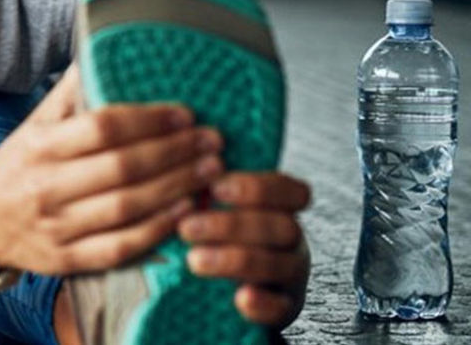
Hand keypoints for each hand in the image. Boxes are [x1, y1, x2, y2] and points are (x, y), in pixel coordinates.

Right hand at [0, 66, 225, 275]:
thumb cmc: (19, 164)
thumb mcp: (36, 123)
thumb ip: (71, 91)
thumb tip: (105, 46)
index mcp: (40, 145)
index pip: (102, 127)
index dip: (149, 119)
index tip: (186, 113)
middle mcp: (46, 186)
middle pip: (122, 168)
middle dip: (175, 152)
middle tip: (212, 141)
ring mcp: (56, 226)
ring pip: (126, 207)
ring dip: (176, 188)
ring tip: (209, 171)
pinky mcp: (66, 260)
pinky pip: (120, 247)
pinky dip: (156, 230)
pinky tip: (184, 211)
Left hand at [178, 171, 311, 328]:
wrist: (226, 288)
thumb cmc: (216, 236)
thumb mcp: (218, 209)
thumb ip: (208, 191)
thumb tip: (186, 168)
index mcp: (282, 210)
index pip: (293, 192)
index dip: (259, 188)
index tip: (215, 187)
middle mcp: (292, 241)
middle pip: (283, 227)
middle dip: (233, 225)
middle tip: (186, 228)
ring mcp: (290, 277)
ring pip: (278, 265)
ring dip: (236, 261)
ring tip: (194, 260)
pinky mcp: (283, 310)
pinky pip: (280, 308)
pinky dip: (262, 304)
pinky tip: (241, 298)